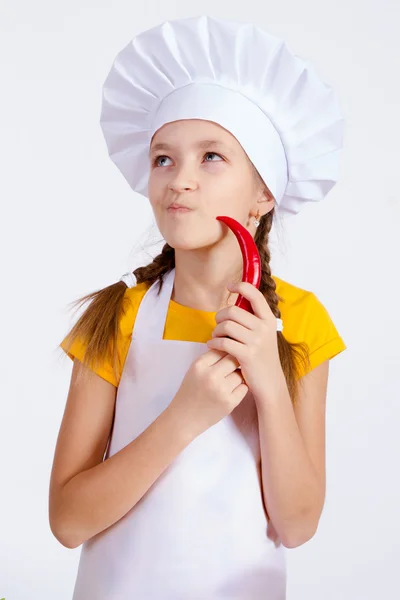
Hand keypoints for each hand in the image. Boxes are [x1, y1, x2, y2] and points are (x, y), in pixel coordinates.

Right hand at [170, 349, 248, 438]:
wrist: (184, 418)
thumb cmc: (190, 392)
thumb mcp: (194, 370)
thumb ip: (210, 358)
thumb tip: (231, 345)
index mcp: (199, 365)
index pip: (221, 348)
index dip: (226, 351)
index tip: (226, 357)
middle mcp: (210, 376)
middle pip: (233, 359)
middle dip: (235, 362)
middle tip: (232, 368)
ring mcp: (221, 390)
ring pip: (240, 373)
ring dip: (238, 375)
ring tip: (230, 381)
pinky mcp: (230, 402)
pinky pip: (244, 387)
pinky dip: (240, 388)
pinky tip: (232, 391)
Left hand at [206, 281, 282, 399]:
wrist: (270, 382)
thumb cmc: (262, 356)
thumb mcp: (264, 334)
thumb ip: (254, 319)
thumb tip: (237, 301)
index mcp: (269, 320)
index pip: (255, 295)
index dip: (241, 286)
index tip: (229, 287)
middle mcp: (264, 328)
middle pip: (232, 311)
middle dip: (220, 317)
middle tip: (218, 325)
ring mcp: (256, 342)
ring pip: (226, 326)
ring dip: (216, 331)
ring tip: (216, 337)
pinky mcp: (247, 355)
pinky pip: (223, 342)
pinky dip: (214, 343)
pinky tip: (212, 345)